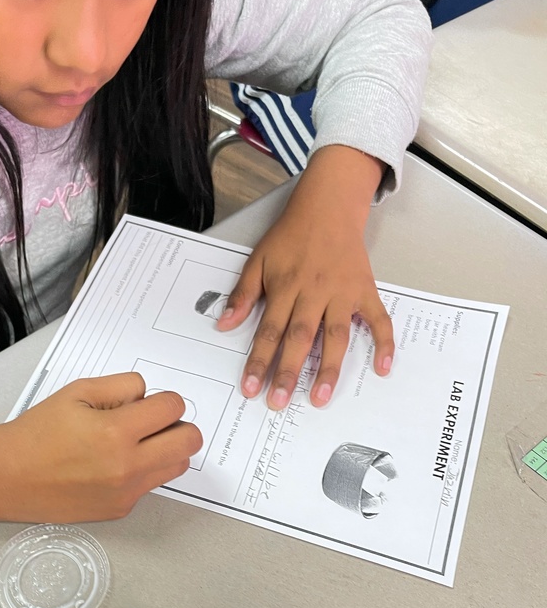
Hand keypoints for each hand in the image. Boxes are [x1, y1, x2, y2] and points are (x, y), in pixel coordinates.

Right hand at [0, 373, 202, 524]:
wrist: (8, 477)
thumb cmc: (37, 433)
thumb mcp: (77, 392)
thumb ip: (121, 387)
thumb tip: (148, 395)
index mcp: (116, 431)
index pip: (173, 408)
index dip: (165, 399)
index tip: (150, 402)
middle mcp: (127, 466)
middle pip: (189, 442)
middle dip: (178, 425)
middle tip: (155, 422)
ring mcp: (127, 492)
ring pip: (177, 466)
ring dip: (167, 449)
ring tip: (138, 443)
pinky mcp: (120, 509)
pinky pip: (151, 484)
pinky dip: (143, 471)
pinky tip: (114, 465)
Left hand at [216, 145, 393, 409]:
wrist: (328, 205)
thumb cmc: (291, 234)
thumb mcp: (259, 259)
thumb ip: (243, 294)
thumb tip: (224, 324)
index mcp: (286, 287)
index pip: (269, 330)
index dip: (259, 360)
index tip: (251, 387)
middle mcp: (314, 292)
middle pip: (300, 338)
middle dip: (289, 372)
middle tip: (279, 402)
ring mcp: (342, 293)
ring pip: (336, 336)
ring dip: (329, 368)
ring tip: (320, 397)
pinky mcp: (365, 290)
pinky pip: (378, 320)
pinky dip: (383, 343)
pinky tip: (381, 368)